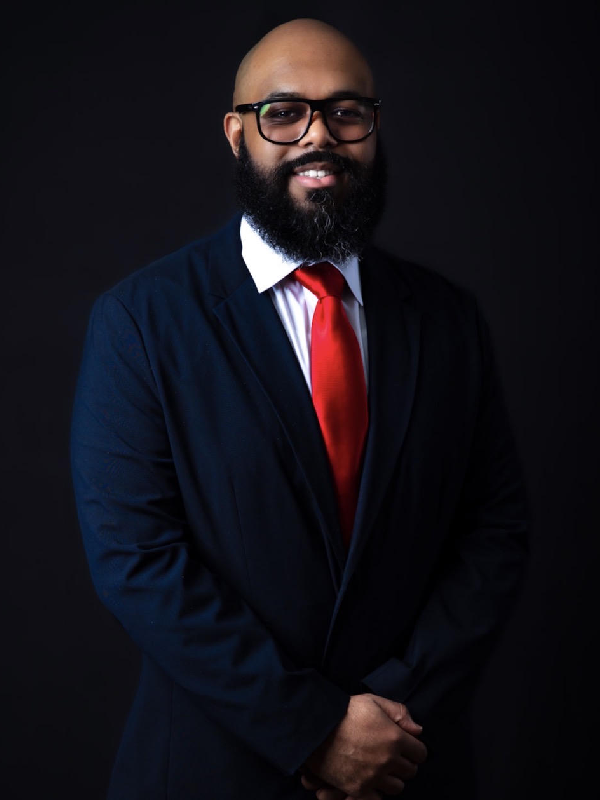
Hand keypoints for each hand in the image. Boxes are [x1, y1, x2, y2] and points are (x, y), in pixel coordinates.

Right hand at [302, 693, 426, 798]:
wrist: (316, 727)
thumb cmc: (345, 711)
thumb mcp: (373, 701)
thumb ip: (399, 713)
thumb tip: (418, 730)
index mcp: (394, 738)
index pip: (421, 753)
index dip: (414, 748)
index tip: (406, 745)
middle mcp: (387, 760)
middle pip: (410, 771)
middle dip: (404, 763)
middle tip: (393, 755)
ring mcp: (373, 777)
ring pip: (397, 787)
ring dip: (392, 778)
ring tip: (382, 767)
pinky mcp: (358, 789)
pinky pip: (378, 798)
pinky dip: (377, 791)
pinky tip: (371, 779)